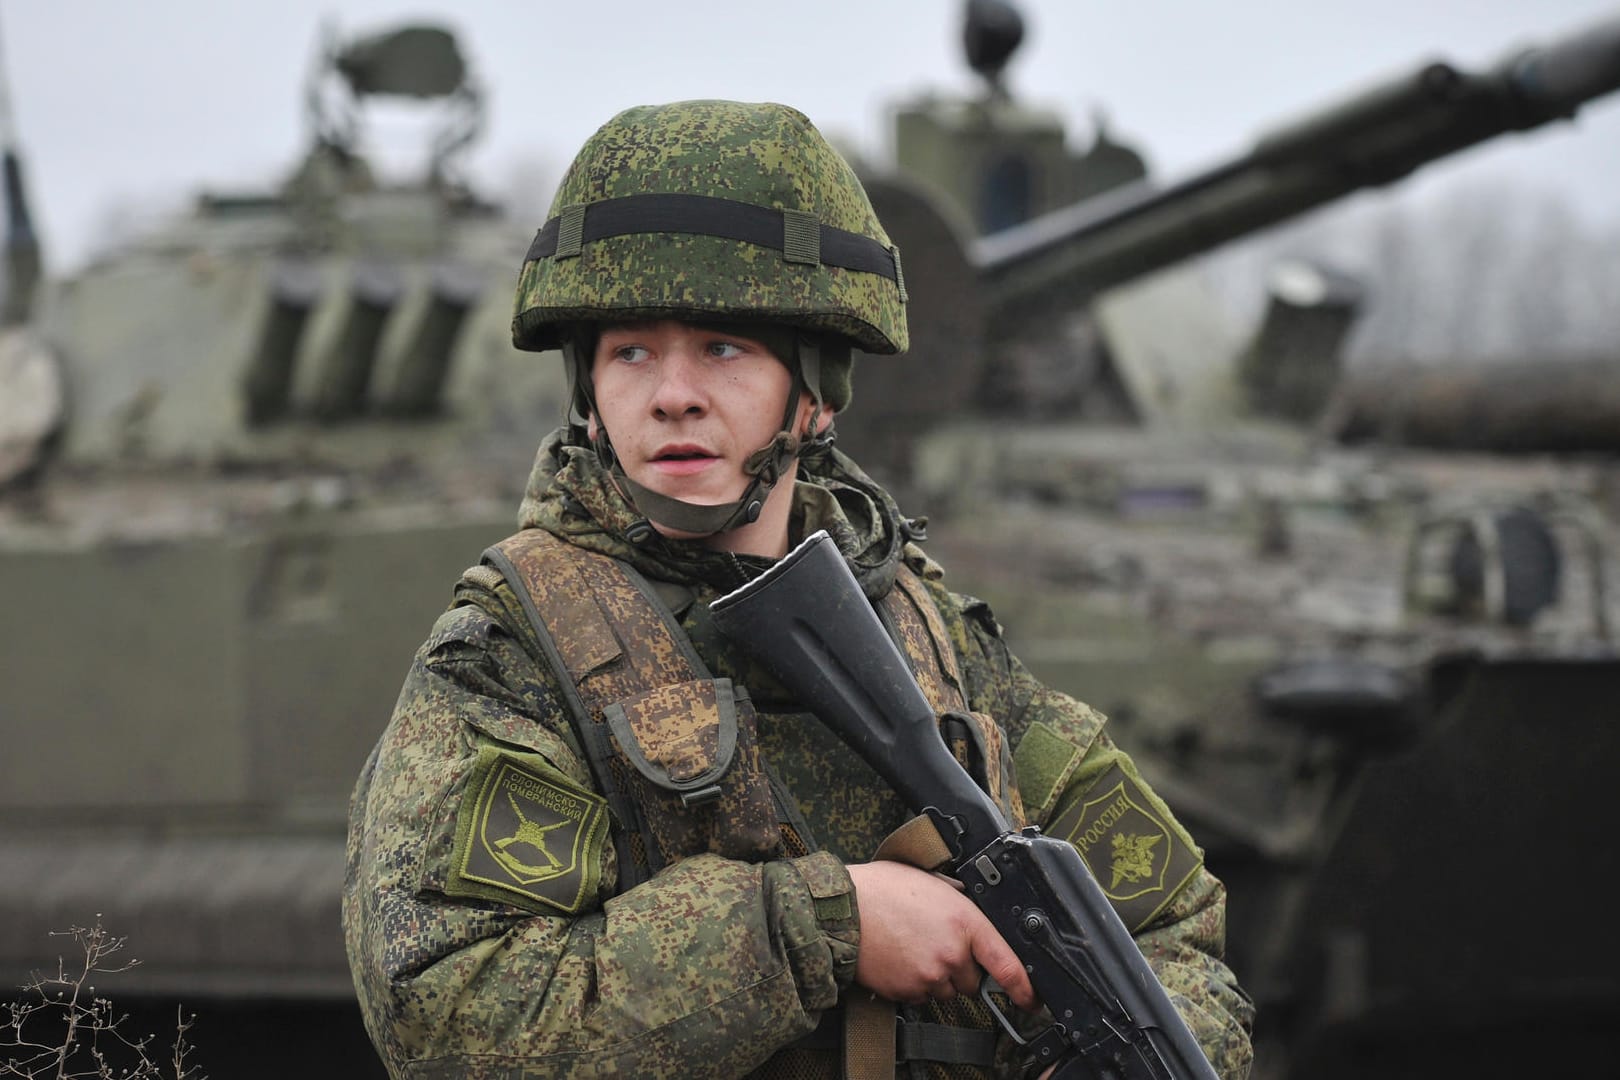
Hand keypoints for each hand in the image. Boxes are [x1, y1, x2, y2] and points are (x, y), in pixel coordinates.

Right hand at [845, 861, 1036, 1009]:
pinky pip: (922, 997)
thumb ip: (962, 906)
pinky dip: (915, 984)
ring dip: (938, 977)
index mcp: (964, 922)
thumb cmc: (884, 889)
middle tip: (934, 942)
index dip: (1025, 987)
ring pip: (946, 990)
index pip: (1007, 962)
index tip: (1033, 999)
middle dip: (960, 967)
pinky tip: (900, 959)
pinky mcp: (907, 992)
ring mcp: (929, 976)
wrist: (844, 909)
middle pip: (972, 981)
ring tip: (912, 947)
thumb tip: (977, 920)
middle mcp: (951, 953)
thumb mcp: (935, 884)